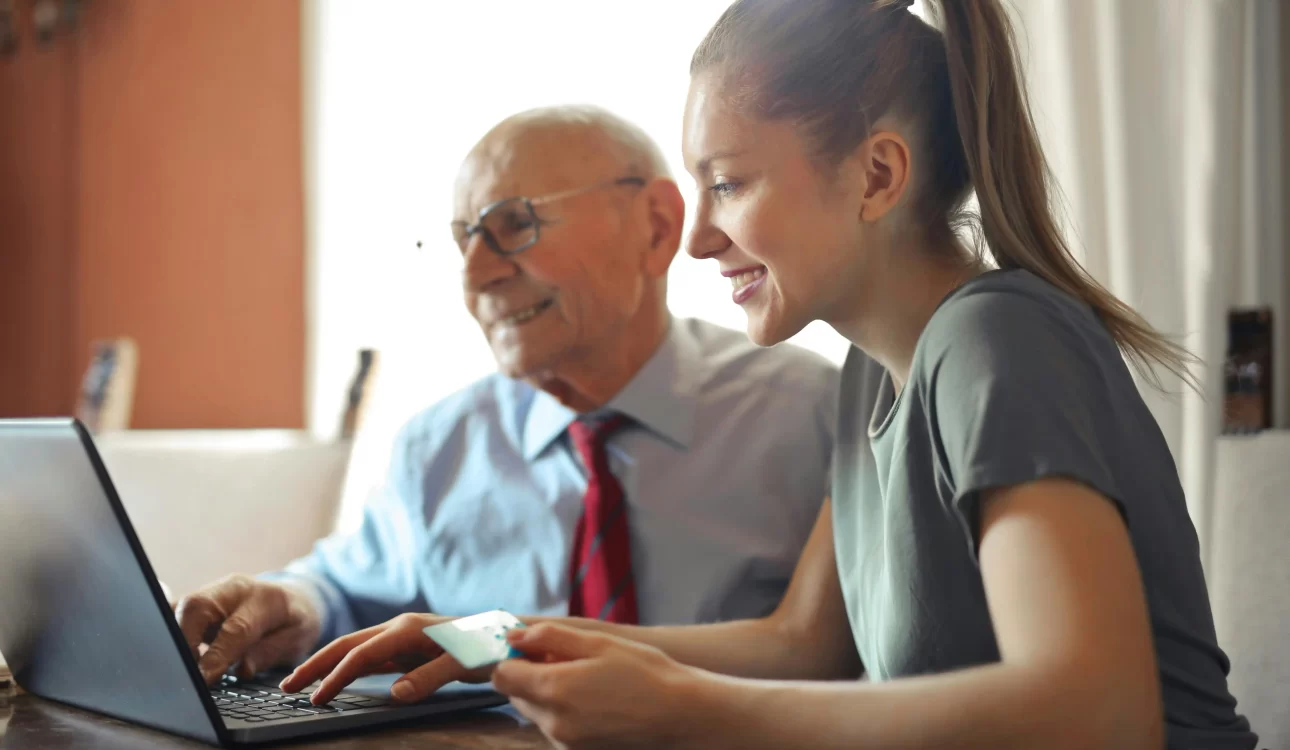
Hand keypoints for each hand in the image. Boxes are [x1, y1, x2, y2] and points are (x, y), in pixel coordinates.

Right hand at [174, 575, 321, 684]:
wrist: (294, 598)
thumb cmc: (295, 621)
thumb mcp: (297, 640)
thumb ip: (269, 653)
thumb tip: (242, 669)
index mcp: (265, 598)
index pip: (236, 628)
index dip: (217, 655)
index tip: (204, 679)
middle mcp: (234, 589)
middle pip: (197, 607)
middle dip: (185, 641)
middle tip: (185, 673)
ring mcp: (214, 591)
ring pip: (182, 607)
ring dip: (175, 638)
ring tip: (179, 667)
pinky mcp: (200, 600)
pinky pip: (177, 611)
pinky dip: (172, 632)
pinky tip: (173, 653)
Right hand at [280, 613, 492, 704]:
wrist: (507, 635)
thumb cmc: (488, 646)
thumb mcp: (463, 664)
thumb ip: (430, 677)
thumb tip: (394, 694)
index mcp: (408, 629)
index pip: (361, 654)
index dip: (336, 676)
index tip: (316, 698)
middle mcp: (400, 628)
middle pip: (347, 645)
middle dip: (315, 664)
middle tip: (286, 687)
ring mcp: (401, 637)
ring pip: (355, 650)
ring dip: (327, 665)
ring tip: (301, 684)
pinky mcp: (407, 648)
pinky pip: (370, 658)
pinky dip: (347, 668)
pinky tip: (336, 680)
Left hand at [492, 623, 705, 749]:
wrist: (680, 714)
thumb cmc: (644, 672)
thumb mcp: (598, 642)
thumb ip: (549, 637)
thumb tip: (513, 636)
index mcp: (553, 690)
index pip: (502, 675)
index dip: (513, 657)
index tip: (535, 647)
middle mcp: (552, 722)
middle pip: (516, 694)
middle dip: (530, 674)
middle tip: (565, 659)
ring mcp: (564, 742)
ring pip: (535, 711)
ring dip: (547, 693)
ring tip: (585, 680)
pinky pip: (554, 726)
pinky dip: (562, 710)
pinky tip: (594, 700)